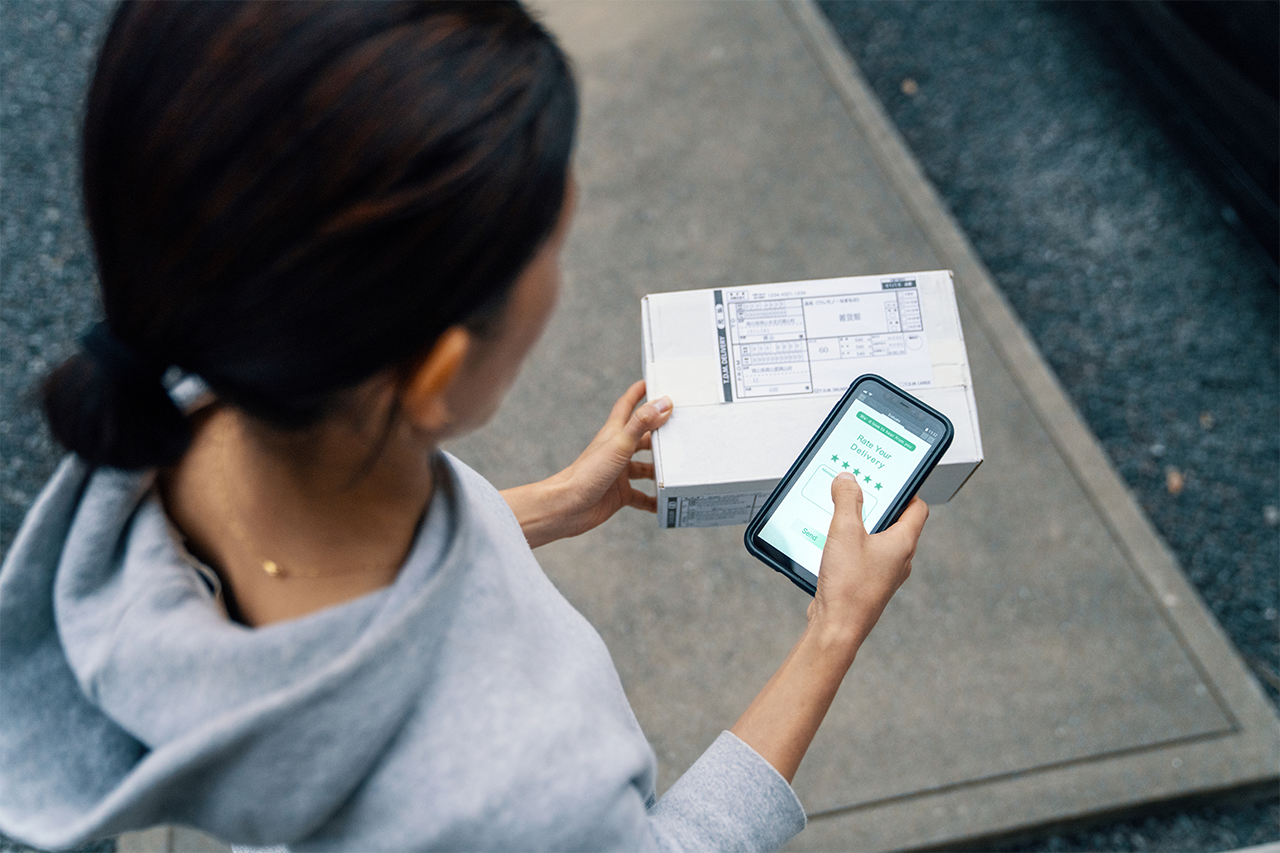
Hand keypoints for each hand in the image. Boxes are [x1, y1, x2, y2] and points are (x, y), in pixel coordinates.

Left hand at [501, 380, 672, 547]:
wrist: (567, 507)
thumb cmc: (587, 474)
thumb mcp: (619, 445)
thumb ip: (641, 423)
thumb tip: (663, 402)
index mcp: (614, 434)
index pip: (627, 406)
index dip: (637, 393)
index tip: (651, 381)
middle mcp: (617, 451)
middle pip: (643, 438)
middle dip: (660, 434)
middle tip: (681, 429)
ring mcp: (619, 473)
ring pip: (644, 468)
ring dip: (660, 469)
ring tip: (681, 468)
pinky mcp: (619, 494)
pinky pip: (641, 497)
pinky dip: (653, 500)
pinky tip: (665, 503)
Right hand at [808, 472, 927, 650]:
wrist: (837, 629)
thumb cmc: (848, 588)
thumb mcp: (845, 532)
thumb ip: (847, 501)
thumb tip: (848, 480)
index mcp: (903, 543)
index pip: (917, 507)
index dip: (905, 488)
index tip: (887, 478)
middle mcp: (899, 559)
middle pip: (895, 521)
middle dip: (876, 505)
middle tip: (857, 491)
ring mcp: (884, 573)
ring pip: (877, 539)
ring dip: (860, 525)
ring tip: (839, 515)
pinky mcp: (868, 583)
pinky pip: (863, 555)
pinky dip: (850, 544)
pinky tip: (830, 543)